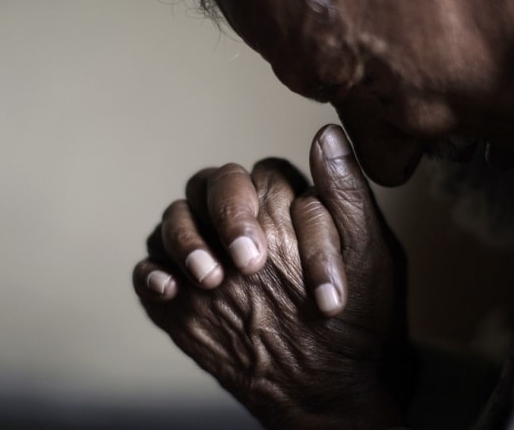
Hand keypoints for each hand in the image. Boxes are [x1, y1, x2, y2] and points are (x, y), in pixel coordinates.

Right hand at [135, 124, 377, 316]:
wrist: (330, 380)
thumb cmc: (356, 311)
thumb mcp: (367, 251)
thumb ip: (346, 193)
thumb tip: (327, 133)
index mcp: (280, 200)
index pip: (264, 176)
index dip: (273, 209)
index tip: (294, 262)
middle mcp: (236, 218)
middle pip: (211, 184)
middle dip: (225, 216)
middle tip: (248, 262)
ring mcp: (203, 252)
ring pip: (174, 219)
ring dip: (185, 242)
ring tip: (210, 279)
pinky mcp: (177, 291)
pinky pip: (147, 269)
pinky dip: (151, 274)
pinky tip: (169, 291)